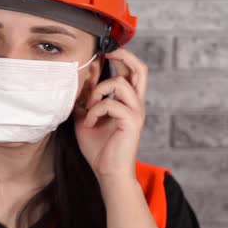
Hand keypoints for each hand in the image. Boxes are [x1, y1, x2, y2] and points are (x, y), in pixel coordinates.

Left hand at [73, 48, 147, 183]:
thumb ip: (88, 97)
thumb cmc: (98, 147)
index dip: (119, 57)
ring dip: (98, 91)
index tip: (101, 54)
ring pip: (120, 83)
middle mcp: (135, 104)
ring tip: (89, 107)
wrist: (107, 172)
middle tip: (107, 54)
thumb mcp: (87, 115)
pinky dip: (95, 110)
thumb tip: (87, 74)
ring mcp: (135, 112)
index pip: (131, 71)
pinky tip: (90, 122)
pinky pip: (111, 103)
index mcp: (127, 101)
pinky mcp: (132, 122)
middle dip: (124, 56)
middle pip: (141, 69)